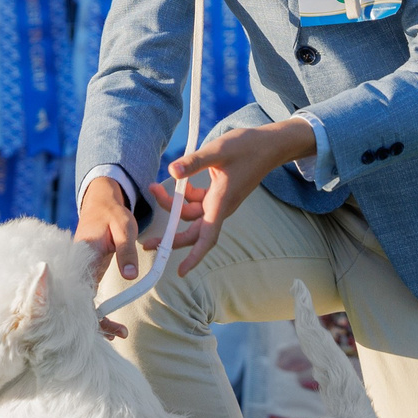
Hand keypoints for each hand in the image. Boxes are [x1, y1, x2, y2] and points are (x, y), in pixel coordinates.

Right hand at [72, 176, 139, 338]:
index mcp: (83, 256)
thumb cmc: (111, 213)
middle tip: (119, 334)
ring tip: (118, 333)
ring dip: (98, 318)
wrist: (100, 202)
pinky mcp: (89, 272)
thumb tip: (131, 276)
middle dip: (96, 322)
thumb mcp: (124, 226)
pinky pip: (89, 294)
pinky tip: (109, 321)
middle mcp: (78, 267)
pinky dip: (99, 309)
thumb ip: (127, 251)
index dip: (94, 312)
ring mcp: (82, 271)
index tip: (109, 327)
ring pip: (84, 301)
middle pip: (80, 302)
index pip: (82, 291)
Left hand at [155, 119, 313, 275]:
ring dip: (172, 206)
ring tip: (154, 188)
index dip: (194, 256)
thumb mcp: (218, 151)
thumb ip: (194, 162)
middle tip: (147, 243)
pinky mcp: (219, 194)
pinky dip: (184, 196)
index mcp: (221, 202)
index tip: (181, 271)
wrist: (269, 145)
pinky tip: (178, 179)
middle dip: (170, 236)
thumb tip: (172, 171)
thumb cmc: (247, 147)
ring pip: (191, 214)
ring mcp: (219, 201)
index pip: (207, 236)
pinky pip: (197, 202)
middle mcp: (220, 207)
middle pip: (193, 231)